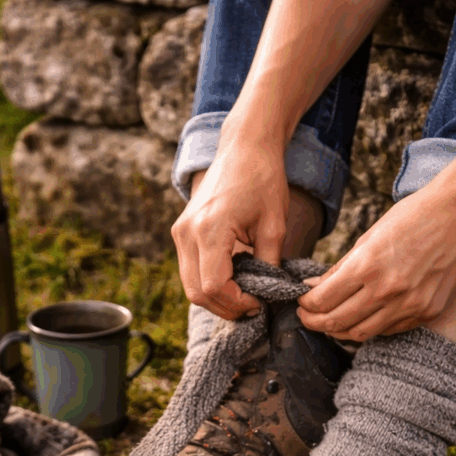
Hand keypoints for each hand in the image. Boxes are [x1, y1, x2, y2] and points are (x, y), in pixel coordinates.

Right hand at [171, 135, 290, 320]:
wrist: (243, 148)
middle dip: (225, 307)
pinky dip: (208, 283)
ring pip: (190, 287)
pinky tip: (232, 279)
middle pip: (197, 293)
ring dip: (216, 298)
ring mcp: (180, 232)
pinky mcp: (181, 232)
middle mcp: (188, 233)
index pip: (214, 286)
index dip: (237, 303)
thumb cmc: (262, 180)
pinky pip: (189, 271)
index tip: (259, 303)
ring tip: (243, 295)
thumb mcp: (274, 226)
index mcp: (210, 229)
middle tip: (252, 306)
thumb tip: (269, 296)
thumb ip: (269, 264)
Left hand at [296, 183, 455, 340]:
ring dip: (340, 330)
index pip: (323, 300)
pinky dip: (370, 326)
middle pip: (337, 323)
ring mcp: (409, 305)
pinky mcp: (426, 312)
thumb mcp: (370, 234)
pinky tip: (364, 315)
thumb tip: (312, 286)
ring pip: (361, 334)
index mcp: (368, 265)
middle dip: (315, 322)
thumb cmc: (415, 216)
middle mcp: (387, 290)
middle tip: (307, 317)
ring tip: (331, 320)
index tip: (301, 302)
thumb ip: (340, 266)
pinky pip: (388, 330)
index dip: (305, 305)